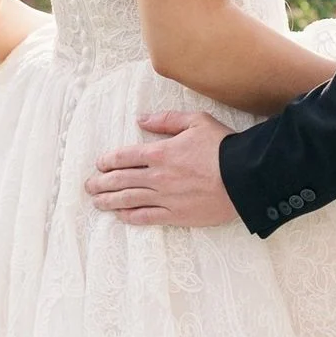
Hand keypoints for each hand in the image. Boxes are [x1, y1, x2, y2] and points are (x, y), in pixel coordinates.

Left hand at [86, 111, 240, 227]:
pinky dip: (130, 216)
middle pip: (120, 180)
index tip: (99, 164)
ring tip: (97, 202)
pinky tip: (121, 216)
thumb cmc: (223, 147)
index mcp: (160, 152)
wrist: (245, 178)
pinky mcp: (176, 215)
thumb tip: (141, 119)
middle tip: (89, 186)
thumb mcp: (196, 121)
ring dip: (109, 201)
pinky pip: (147, 217)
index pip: (123, 156)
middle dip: (101, 183)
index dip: (107, 161)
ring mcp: (165, 197)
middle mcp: (157, 176)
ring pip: (128, 199)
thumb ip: (166, 120)